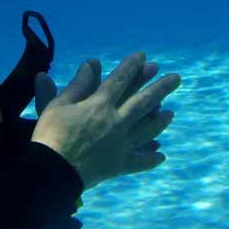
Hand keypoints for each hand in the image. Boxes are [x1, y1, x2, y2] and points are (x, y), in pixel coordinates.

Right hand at [30, 52, 179, 189]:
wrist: (52, 171)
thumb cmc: (51, 135)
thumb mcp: (58, 105)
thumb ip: (78, 85)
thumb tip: (92, 64)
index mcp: (99, 105)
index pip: (119, 80)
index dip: (132, 67)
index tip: (143, 57)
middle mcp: (116, 122)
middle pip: (143, 102)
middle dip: (160, 88)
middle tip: (176, 78)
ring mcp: (121, 144)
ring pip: (147, 129)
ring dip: (160, 120)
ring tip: (171, 113)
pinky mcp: (119, 165)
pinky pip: (139, 162)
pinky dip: (151, 159)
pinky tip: (161, 155)